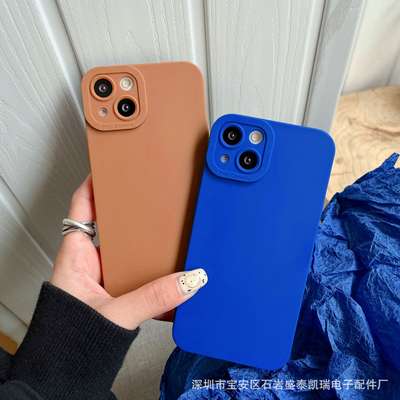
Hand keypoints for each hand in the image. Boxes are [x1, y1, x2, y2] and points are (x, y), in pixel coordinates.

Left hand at [51, 176, 206, 329]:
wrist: (64, 371)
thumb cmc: (71, 341)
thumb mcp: (116, 314)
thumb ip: (153, 298)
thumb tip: (189, 280)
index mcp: (76, 256)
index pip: (81, 206)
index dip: (94, 183)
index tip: (110, 166)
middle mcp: (87, 260)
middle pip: (105, 219)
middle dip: (125, 205)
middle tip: (146, 191)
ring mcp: (99, 273)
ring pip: (119, 243)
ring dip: (137, 235)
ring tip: (160, 222)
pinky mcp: (111, 288)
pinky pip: (129, 265)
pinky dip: (143, 260)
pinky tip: (161, 260)